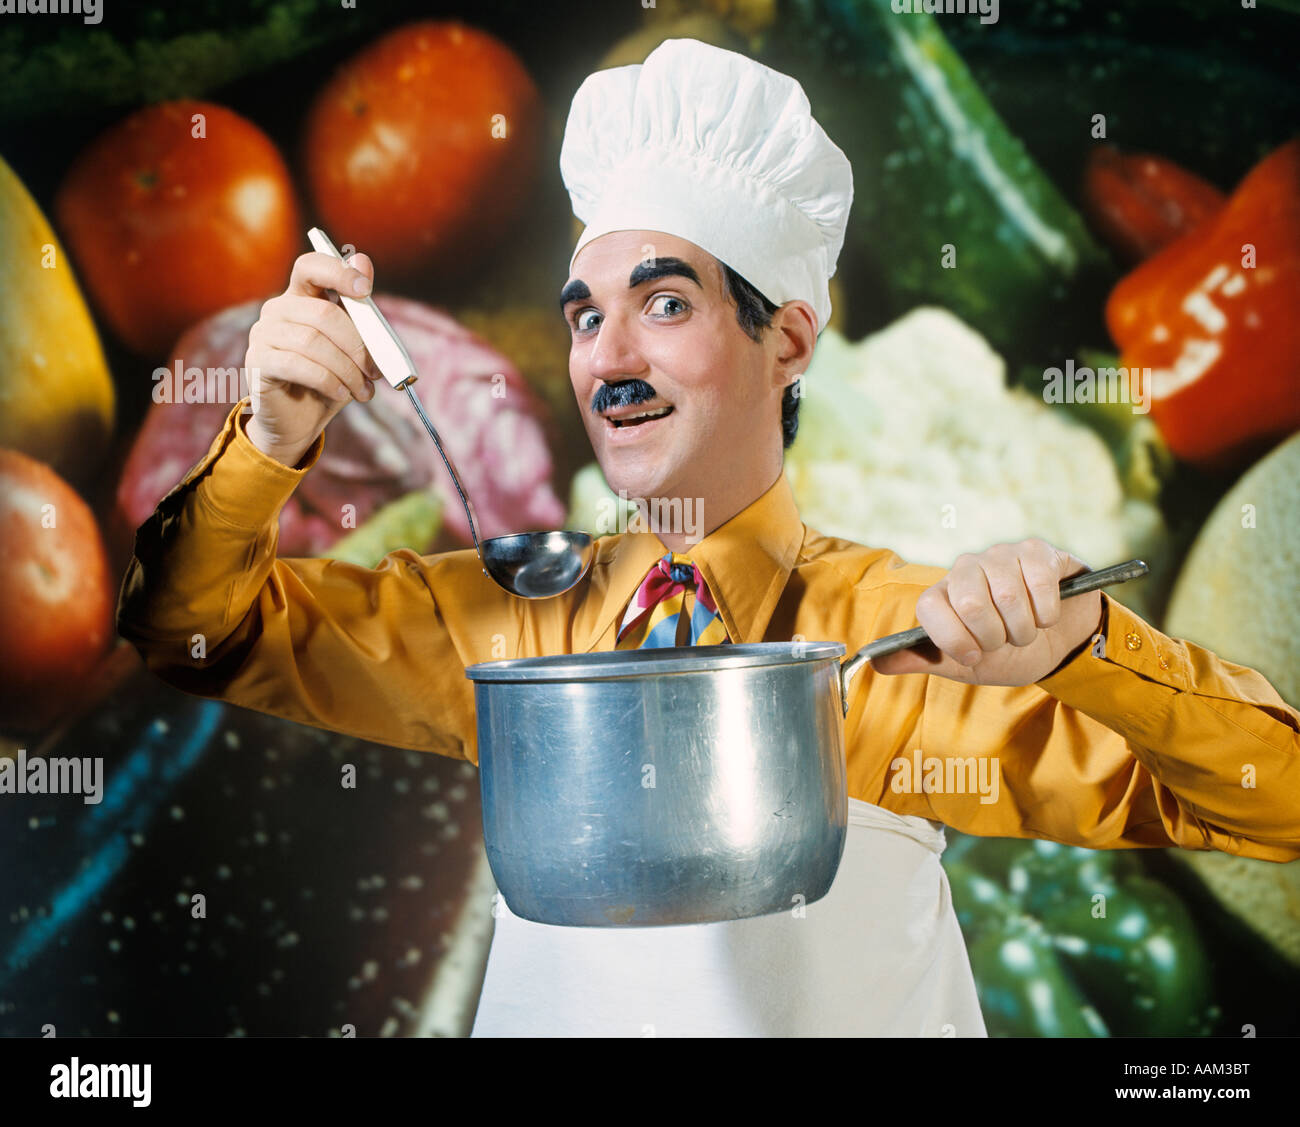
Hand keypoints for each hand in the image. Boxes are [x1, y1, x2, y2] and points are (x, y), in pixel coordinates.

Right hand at [243, 250, 382, 465]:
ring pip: (314, 342)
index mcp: (300, 296)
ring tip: (363, 391)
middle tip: (376, 371)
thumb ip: (359, 311)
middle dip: (358, 345)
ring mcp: (263, 334)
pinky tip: (342, 393)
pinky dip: (328, 381)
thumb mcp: (351, 347)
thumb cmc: (328, 379)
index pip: (311, 266)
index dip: (338, 272)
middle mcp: (277, 309)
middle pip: (324, 313)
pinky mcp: (258, 362)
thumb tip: (363, 260)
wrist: (298, 422)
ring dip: (347, 369)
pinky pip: (298, 365)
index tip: (365, 289)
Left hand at [869, 539, 1103, 685]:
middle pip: (969, 603)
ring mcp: (1000, 556)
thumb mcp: (962, 664)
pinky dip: (1047, 613)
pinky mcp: (1036, 552)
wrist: (1059, 640)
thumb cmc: (1005, 650)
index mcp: (943, 594)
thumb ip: (921, 659)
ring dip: (1023, 630)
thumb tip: (877, 662)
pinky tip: (1045, 615)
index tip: (973, 655)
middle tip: (1003, 642)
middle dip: (993, 637)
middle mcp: (966, 568)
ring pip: (1008, 598)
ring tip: (1025, 631)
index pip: (929, 606)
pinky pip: (1039, 584)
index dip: (952, 638)